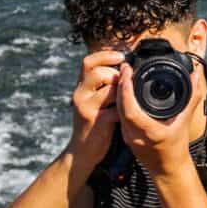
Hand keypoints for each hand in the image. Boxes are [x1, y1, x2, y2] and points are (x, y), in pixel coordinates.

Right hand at [68, 50, 123, 167]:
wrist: (82, 151)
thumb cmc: (94, 123)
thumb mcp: (94, 101)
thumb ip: (103, 86)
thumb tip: (124, 68)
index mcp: (81, 87)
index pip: (88, 62)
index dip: (105, 55)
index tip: (121, 56)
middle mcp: (80, 95)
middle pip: (98, 72)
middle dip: (116, 76)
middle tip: (123, 86)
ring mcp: (87, 108)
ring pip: (109, 89)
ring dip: (122, 92)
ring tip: (124, 101)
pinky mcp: (97, 121)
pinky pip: (117, 108)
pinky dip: (125, 109)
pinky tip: (126, 115)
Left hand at [116, 58, 205, 174]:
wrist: (168, 169)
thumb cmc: (177, 148)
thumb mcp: (185, 121)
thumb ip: (192, 97)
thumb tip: (196, 76)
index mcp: (148, 131)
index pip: (130, 107)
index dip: (126, 88)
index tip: (128, 71)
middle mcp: (134, 134)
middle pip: (120, 106)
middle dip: (121, 85)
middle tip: (125, 68)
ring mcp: (127, 136)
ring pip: (118, 110)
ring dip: (119, 92)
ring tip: (124, 76)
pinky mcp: (125, 136)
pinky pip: (120, 115)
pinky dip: (121, 101)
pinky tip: (125, 91)